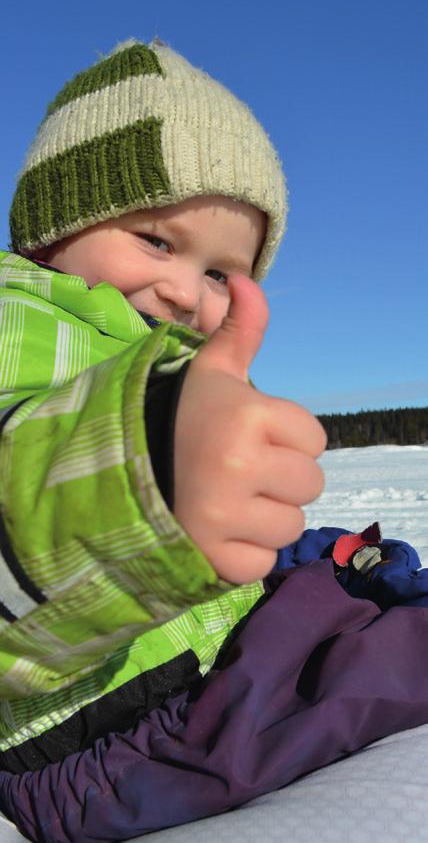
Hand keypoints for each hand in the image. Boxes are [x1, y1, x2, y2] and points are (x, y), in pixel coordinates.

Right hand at [174, 274, 325, 583]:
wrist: (124, 476)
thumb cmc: (182, 422)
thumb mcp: (211, 375)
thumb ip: (240, 332)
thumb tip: (248, 280)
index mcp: (245, 416)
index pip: (314, 438)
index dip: (287, 439)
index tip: (249, 437)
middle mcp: (237, 465)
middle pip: (310, 484)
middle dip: (282, 479)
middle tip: (239, 472)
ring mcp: (224, 516)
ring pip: (291, 525)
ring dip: (266, 518)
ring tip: (228, 501)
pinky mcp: (214, 558)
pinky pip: (264, 561)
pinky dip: (245, 553)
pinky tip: (218, 531)